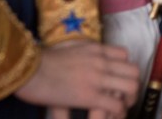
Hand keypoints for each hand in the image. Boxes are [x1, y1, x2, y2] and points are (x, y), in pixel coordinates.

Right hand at [15, 40, 139, 118]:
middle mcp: (101, 61)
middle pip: (133, 71)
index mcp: (95, 49)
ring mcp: (97, 77)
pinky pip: (116, 105)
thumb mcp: (68, 51)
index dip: (124, 69)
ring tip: (120, 108)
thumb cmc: (40, 62)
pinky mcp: (90, 96)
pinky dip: (118, 112)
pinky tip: (111, 116)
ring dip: (129, 99)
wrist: (28, 69)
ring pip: (131, 87)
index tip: (118, 80)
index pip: (124, 55)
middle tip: (124, 97)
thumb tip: (82, 63)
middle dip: (133, 86)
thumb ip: (81, 56)